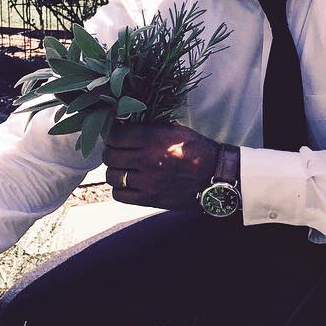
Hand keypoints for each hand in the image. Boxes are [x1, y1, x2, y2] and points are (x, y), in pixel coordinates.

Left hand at [102, 123, 220, 210]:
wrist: (215, 175)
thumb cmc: (198, 150)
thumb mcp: (177, 130)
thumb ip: (151, 129)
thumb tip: (129, 126)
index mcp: (154, 139)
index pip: (116, 136)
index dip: (113, 135)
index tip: (116, 136)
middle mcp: (147, 159)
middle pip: (110, 156)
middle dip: (111, 152)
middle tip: (118, 152)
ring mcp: (147, 181)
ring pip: (112, 176)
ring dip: (115, 171)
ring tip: (123, 169)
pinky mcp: (149, 198)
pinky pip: (120, 195)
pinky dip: (120, 189)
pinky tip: (128, 184)